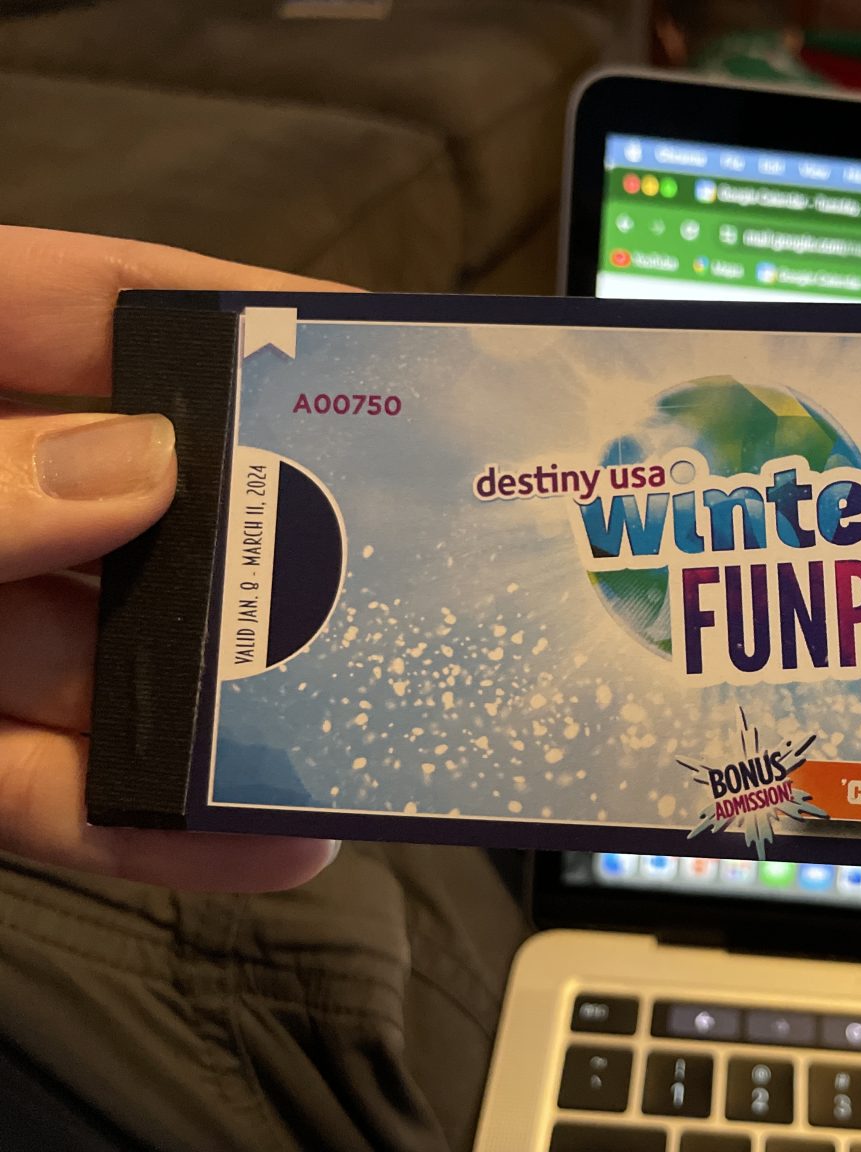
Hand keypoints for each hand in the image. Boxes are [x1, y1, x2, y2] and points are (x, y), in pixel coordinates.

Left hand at [0, 225, 350, 890]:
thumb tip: (137, 468)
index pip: (80, 307)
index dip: (222, 315)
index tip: (354, 347)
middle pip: (128, 499)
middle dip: (259, 536)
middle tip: (384, 555)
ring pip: (109, 661)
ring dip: (232, 705)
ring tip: (359, 724)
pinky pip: (47, 791)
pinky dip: (147, 824)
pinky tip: (258, 841)